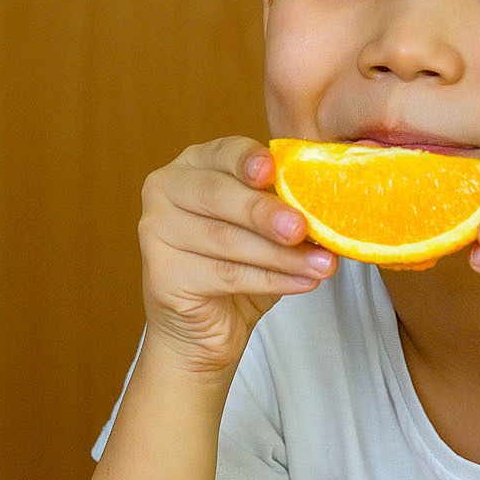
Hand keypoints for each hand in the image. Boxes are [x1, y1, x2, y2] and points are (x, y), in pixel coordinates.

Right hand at [137, 137, 334, 375]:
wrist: (202, 327)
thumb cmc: (236, 265)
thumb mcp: (262, 227)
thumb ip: (280, 208)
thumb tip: (324, 206)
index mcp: (193, 164)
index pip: (223, 152)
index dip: (247, 160)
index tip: (271, 171)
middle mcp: (165, 189)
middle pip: (219, 196)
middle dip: (266, 213)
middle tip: (303, 228)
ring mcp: (155, 230)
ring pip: (226, 239)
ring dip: (281, 255)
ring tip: (321, 265)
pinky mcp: (160, 272)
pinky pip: (225, 274)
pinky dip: (270, 279)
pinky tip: (301, 282)